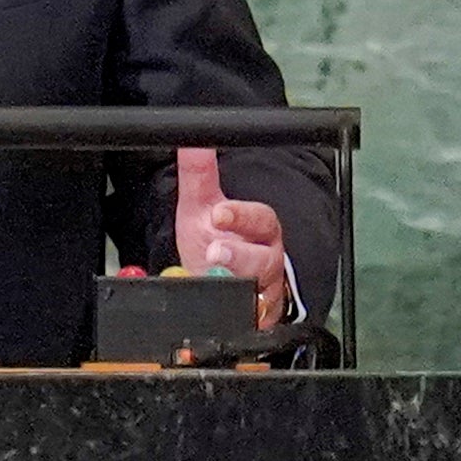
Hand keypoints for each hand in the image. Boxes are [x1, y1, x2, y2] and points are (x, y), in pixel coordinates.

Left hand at [175, 147, 288, 329]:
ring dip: (237, 287)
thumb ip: (198, 175)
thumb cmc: (214, 239)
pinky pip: (252, 321)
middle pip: (266, 261)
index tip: (218, 211)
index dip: (243, 215)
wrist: (215, 281)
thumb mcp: (201, 207)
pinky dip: (237, 317)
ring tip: (211, 277)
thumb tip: (193, 139)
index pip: (262, 220)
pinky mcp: (255, 320)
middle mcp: (267, 261)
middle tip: (214, 250)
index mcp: (260, 230)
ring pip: (261, 294)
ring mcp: (263, 293)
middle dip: (241, 256)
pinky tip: (223, 312)